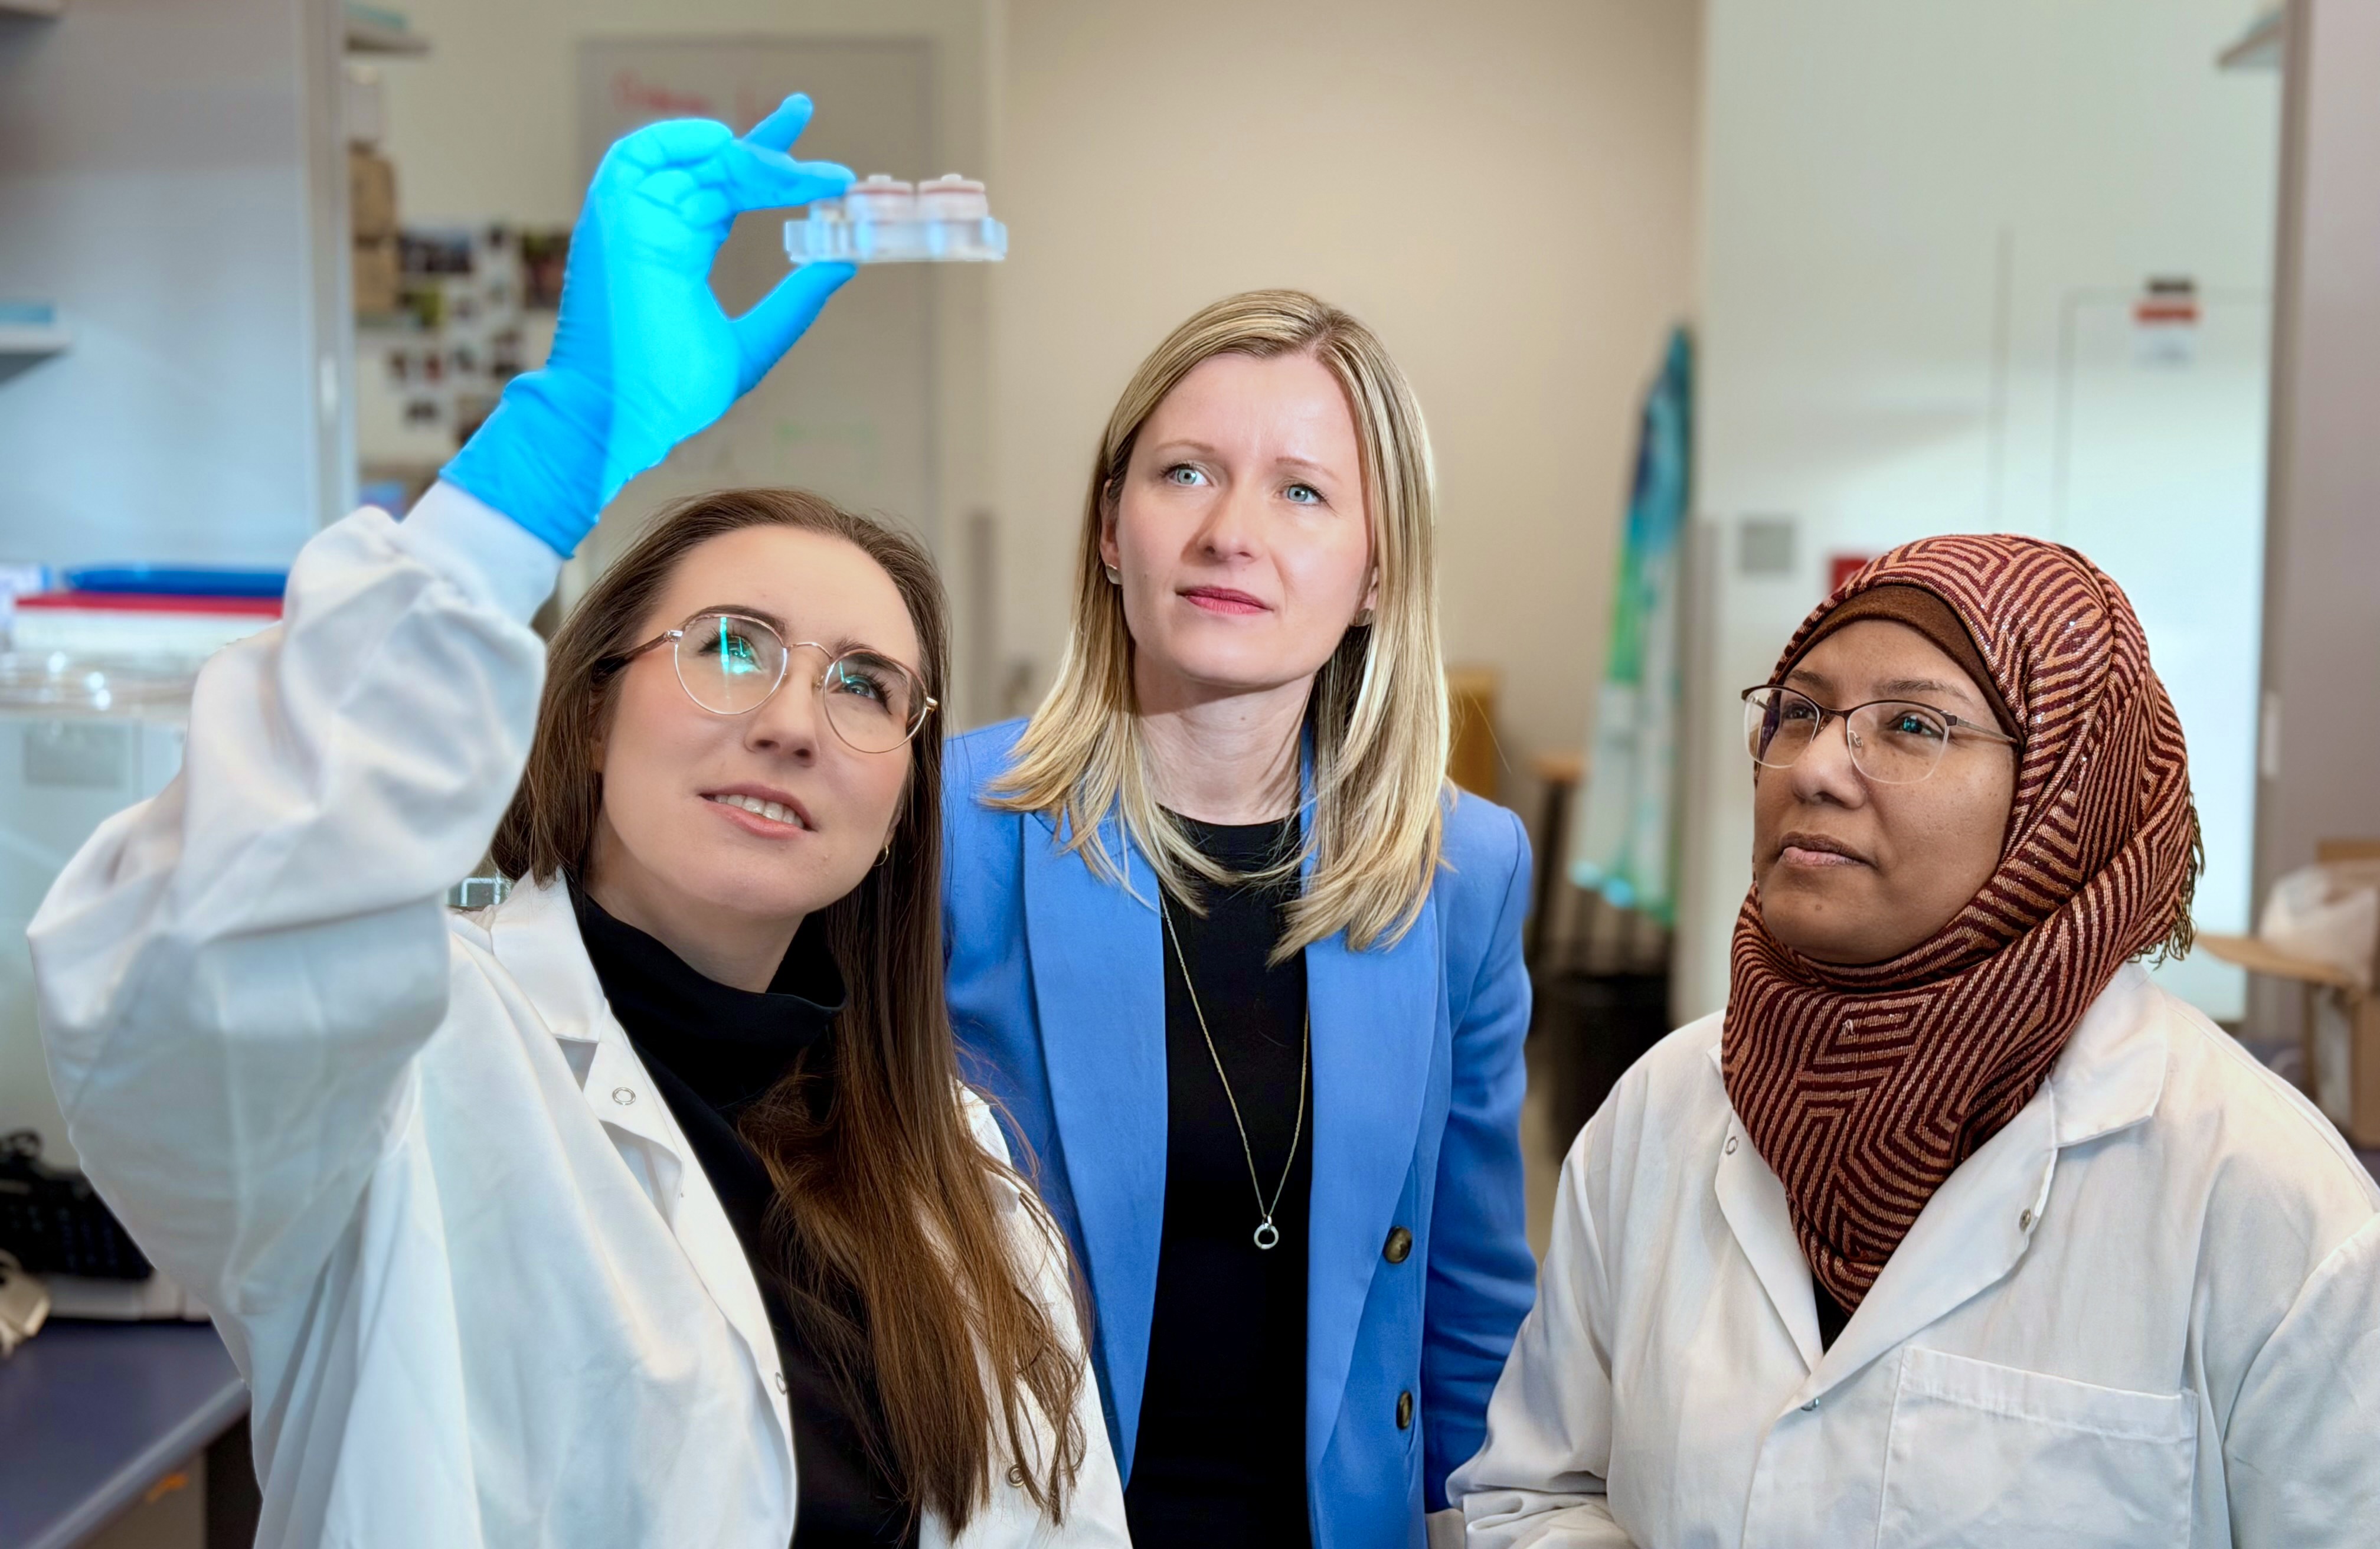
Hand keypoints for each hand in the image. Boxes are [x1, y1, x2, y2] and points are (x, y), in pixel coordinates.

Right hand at [441, 94, 854, 555]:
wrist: (621, 414)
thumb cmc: (673, 391)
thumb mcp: (753, 343)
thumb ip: (794, 304)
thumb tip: (844, 263)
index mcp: (679, 251)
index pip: (729, 191)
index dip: (773, 168)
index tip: (822, 164)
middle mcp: (655, 226)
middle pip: (717, 169)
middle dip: (771, 151)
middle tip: (826, 156)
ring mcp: (633, 220)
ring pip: (691, 163)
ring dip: (745, 156)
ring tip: (794, 170)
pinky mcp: (613, 219)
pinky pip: (636, 156)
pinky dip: (676, 139)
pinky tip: (726, 141)